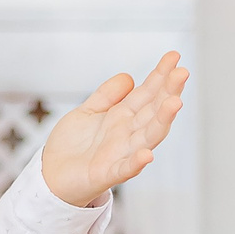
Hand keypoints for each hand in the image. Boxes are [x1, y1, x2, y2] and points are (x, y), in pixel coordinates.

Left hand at [39, 52, 188, 207]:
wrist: (52, 177)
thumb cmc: (72, 146)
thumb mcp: (87, 111)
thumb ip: (107, 95)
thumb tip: (129, 77)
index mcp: (122, 117)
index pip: (147, 93)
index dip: (160, 75)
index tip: (174, 56)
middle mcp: (127, 134)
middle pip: (153, 111)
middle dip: (168, 92)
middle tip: (182, 73)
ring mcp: (120, 154)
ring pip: (147, 136)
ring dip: (162, 121)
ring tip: (175, 102)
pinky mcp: (107, 174)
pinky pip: (125, 169)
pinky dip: (136, 163)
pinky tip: (147, 155)